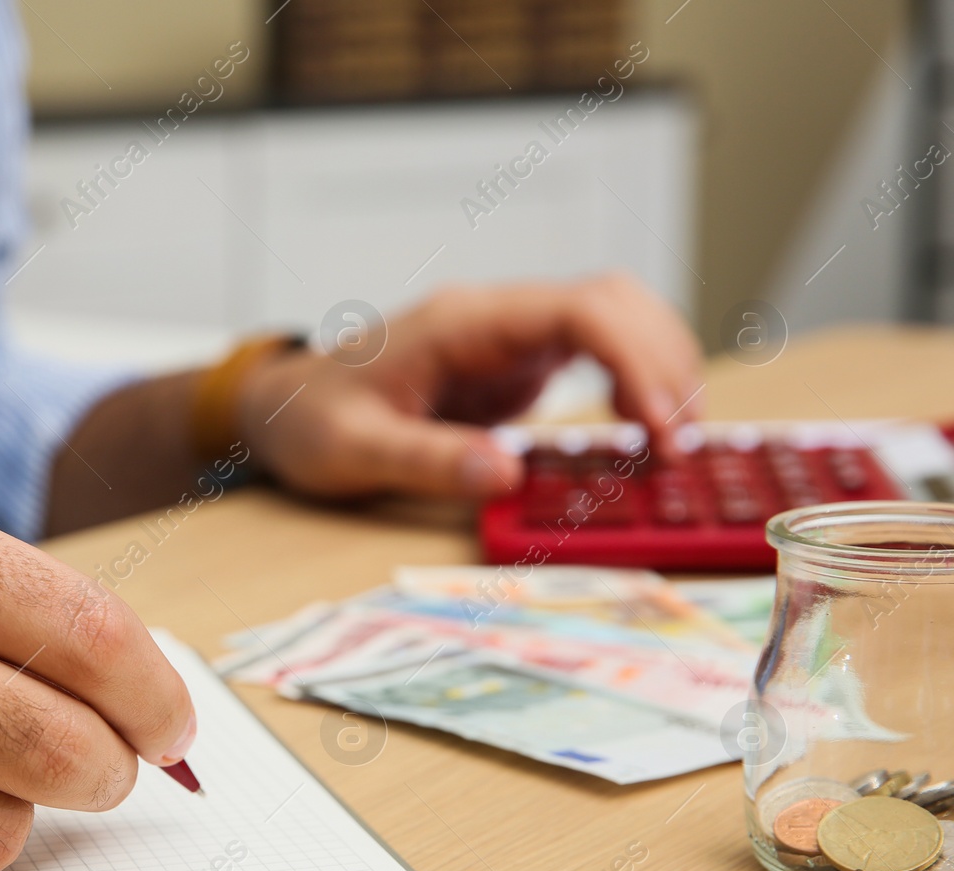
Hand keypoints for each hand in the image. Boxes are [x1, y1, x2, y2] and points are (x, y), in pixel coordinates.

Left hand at [236, 273, 702, 499]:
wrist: (282, 407)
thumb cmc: (309, 421)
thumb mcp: (352, 450)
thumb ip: (425, 459)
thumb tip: (503, 476)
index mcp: (460, 325)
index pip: (576, 312)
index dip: (634, 359)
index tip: (659, 426)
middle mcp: (493, 319)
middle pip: (612, 303)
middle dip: (663, 363)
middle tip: (679, 445)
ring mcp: (507, 338)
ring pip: (613, 319)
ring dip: (656, 367)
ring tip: (671, 441)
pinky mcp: (512, 366)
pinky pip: (593, 354)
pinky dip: (631, 382)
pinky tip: (638, 431)